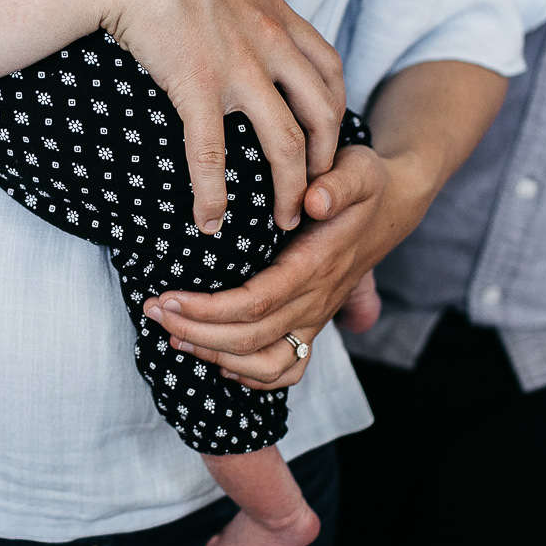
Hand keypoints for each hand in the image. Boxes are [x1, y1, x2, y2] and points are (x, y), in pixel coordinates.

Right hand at [103, 0, 346, 234]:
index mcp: (273, 12)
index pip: (327, 67)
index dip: (333, 108)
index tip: (323, 137)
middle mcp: (269, 42)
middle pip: (321, 112)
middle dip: (325, 159)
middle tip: (316, 190)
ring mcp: (238, 67)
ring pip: (284, 143)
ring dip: (290, 189)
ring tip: (284, 221)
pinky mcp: (198, 87)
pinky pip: (213, 154)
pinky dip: (214, 194)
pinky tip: (209, 220)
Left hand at [145, 145, 421, 389]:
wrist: (393, 205)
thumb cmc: (365, 184)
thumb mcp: (358, 170)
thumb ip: (338, 184)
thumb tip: (312, 200)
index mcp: (316, 266)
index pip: (257, 302)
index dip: (208, 309)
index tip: (167, 297)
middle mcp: (316, 300)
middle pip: (251, 338)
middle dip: (195, 331)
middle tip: (152, 311)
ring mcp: (315, 317)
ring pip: (266, 363)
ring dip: (215, 356)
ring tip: (172, 336)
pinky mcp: (311, 323)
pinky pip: (285, 369)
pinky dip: (249, 375)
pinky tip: (214, 357)